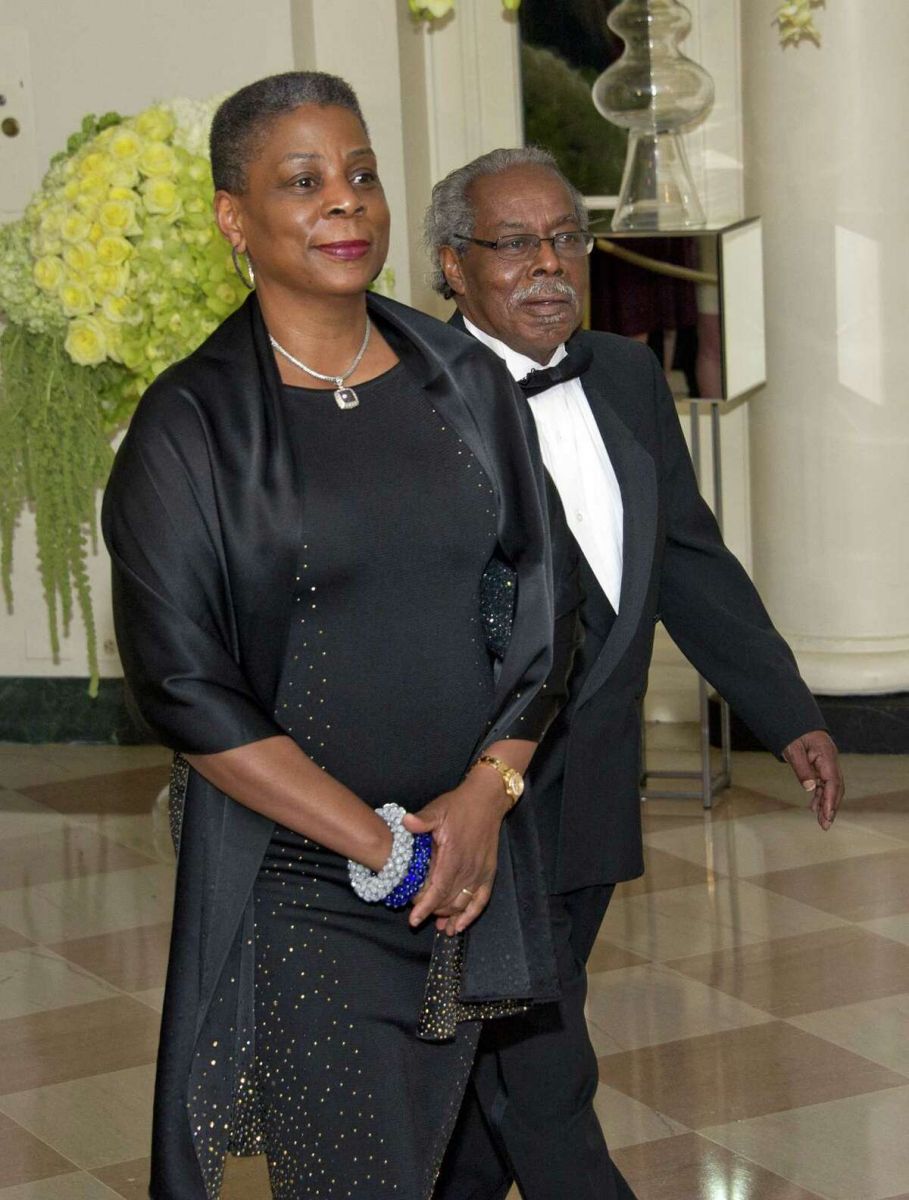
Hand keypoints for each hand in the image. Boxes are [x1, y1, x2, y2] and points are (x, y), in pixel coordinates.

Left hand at [402, 771, 509, 935]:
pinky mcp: (489, 873)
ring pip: (463, 903)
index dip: (425, 907)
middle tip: (420, 917)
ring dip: (450, 916)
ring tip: (439, 926)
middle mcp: (468, 869)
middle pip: (449, 901)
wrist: (487, 800)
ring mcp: (480, 873)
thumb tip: (406, 822)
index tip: (413, 920)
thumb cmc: (459, 806)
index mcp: (453, 856)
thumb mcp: (438, 809)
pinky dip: (471, 915)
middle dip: (434, 912)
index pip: (438, 890)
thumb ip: (422, 820)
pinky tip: (460, 925)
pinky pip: (481, 900)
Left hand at [782, 729, 843, 829]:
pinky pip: (824, 784)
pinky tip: (815, 808)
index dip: (831, 799)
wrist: (795, 721)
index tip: (827, 814)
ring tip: (822, 822)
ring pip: (831, 788)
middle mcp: (831, 761)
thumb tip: (810, 788)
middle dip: (832, 807)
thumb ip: (802, 768)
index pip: (833, 781)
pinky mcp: (821, 767)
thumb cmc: (794, 733)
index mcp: (827, 755)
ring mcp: (827, 764)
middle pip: (836, 787)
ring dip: (826, 804)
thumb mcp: (794, 749)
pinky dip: (820, 796)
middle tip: (825, 825)